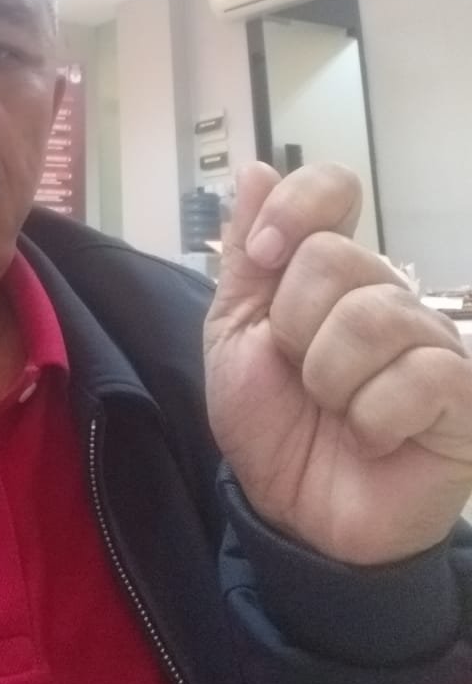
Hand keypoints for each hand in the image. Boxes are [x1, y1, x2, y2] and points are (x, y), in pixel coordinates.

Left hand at [204, 162, 471, 564]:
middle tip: (299, 372)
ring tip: (335, 409)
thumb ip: (246, 255)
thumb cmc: (270, 423)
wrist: (293, 514)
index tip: (263, 258)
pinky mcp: (462, 395)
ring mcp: (430, 341)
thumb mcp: (235, 333)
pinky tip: (372, 438)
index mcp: (329, 272)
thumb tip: (256, 169)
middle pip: (335, 256)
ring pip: (372, 315)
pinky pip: (419, 375)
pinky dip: (373, 416)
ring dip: (329, 377)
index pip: (333, 188)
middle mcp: (386, 293)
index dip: (293, 211)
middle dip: (294, 325)